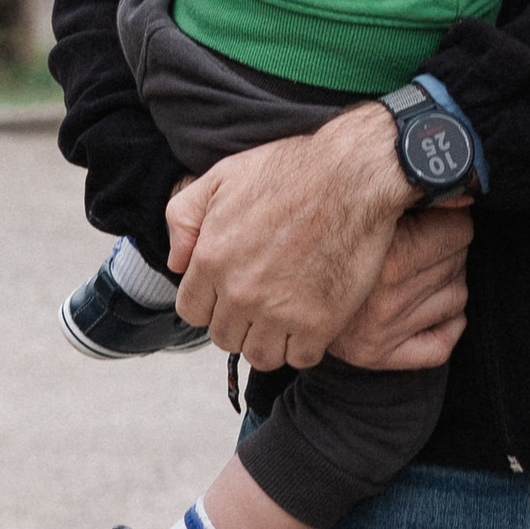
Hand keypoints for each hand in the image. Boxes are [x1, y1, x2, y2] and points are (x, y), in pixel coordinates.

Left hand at [167, 107, 412, 375]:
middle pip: (224, 337)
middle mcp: (240, 292)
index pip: (192, 312)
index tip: (229, 291)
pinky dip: (303, 346)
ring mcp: (280, 311)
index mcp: (211, 259)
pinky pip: (300, 358)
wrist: (353, 175)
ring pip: (260, 356)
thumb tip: (176, 263)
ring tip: (283, 317)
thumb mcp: (220, 177)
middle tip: (261, 301)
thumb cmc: (289, 170)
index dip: (210, 302)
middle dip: (238, 322)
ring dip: (268, 340)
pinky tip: (309, 322)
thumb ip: (183, 218)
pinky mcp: (320, 322)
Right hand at [326, 200, 470, 371]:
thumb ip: (405, 195)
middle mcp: (386, 297)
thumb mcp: (357, 206)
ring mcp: (383, 330)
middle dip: (448, 248)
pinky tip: (430, 310)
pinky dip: (446, 326)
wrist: (271, 283)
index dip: (452, 219)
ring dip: (447, 282)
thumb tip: (464, 189)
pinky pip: (440, 346)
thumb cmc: (317, 234)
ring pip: (456, 298)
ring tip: (419, 271)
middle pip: (458, 261)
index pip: (459, 231)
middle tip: (424, 241)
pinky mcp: (378, 355)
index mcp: (388, 256)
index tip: (437, 217)